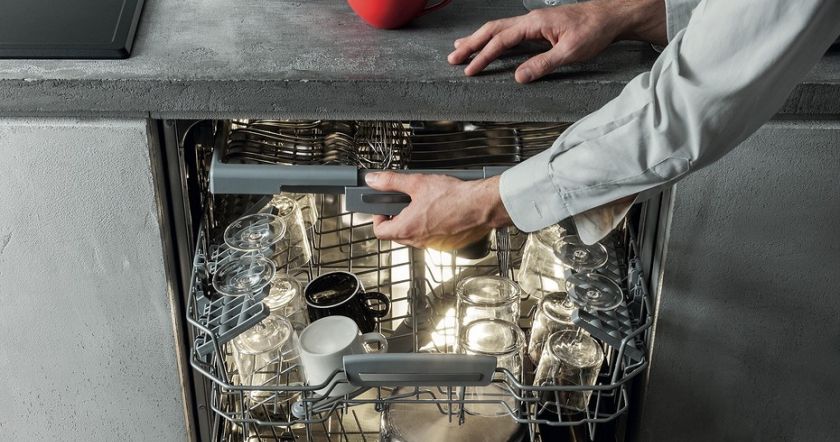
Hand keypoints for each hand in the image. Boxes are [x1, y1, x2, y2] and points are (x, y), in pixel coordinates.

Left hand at [364, 172, 511, 250]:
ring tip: (425, 206)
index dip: (378, 218)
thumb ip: (391, 181)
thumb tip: (374, 179)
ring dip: (415, 223)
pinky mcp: (448, 245)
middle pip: (397, 235)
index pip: (379, 232)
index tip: (384, 208)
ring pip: (415, 237)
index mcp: (407, 228)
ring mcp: (434, 245)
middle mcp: (419, 241)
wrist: (482, 206)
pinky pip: (432, 238)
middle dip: (397, 219)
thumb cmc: (454, 197)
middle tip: (404, 204)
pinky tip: (440, 212)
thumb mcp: (417, 183)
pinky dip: (432, 227)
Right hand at [448, 0, 666, 82]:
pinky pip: (510, 31)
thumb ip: (543, 64)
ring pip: (499, 28)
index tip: (470, 69)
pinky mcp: (540, 27)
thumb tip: (518, 77)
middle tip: (453, 57)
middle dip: (471, 44)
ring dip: (479, 39)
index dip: (483, 56)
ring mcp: (534, 22)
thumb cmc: (594, 31)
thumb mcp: (570, 52)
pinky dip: (494, 38)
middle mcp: (531, 20)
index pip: (502, 41)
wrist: (611, 17)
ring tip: (461, 48)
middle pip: (493, 30)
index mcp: (535, 24)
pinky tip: (490, 43)